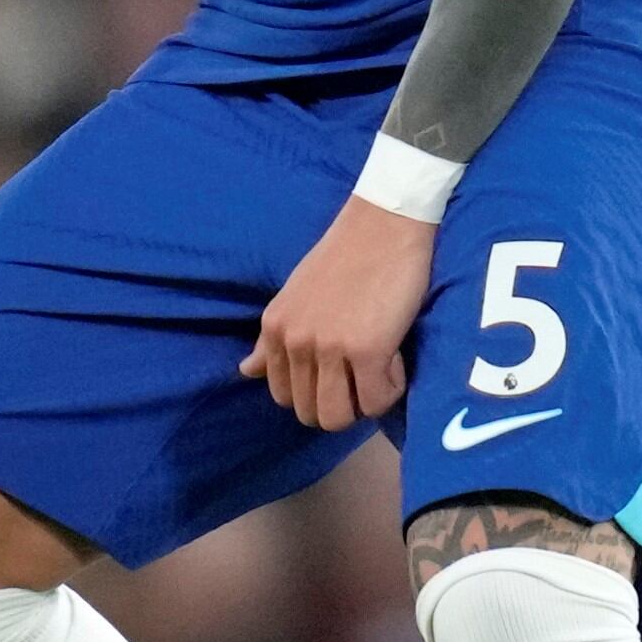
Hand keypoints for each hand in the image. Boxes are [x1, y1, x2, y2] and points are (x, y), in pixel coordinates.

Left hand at [242, 194, 434, 430]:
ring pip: (338, 417)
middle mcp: (294, 341)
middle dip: (341, 404)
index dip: (316, 392)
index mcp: (274, 328)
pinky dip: (390, 389)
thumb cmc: (345, 255)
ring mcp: (329, 348)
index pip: (282, 395)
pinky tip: (396, 358)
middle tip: (363, 373)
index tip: (340, 369)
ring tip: (379, 370)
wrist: (385, 223)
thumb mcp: (294, 296)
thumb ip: (271, 339)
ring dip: (363, 404)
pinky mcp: (367, 350)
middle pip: (310, 414)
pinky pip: (376, 401)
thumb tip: (245, 371)